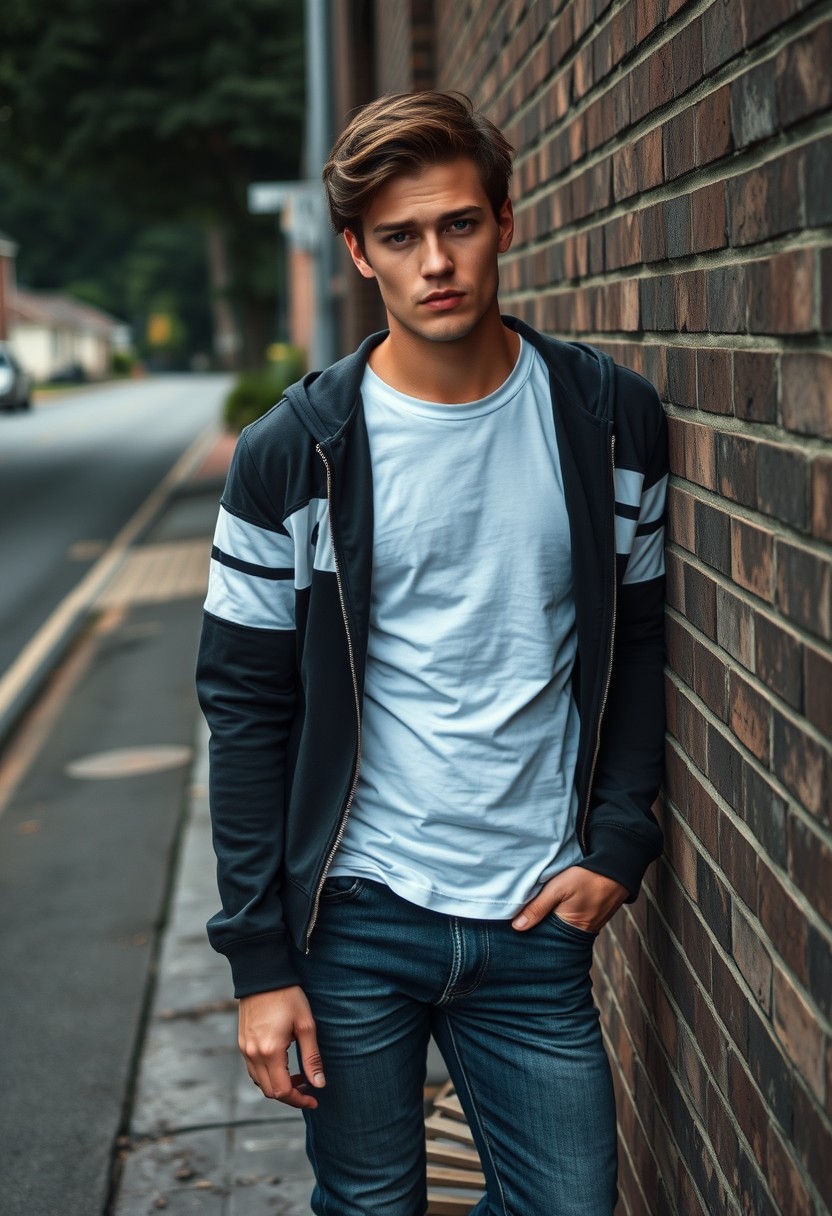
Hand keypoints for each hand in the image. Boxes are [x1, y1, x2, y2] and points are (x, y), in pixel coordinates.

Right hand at [238, 985, 324, 1108]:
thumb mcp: (306, 1025)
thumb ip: (312, 1057)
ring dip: (278, 1086)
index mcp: (270, 1052)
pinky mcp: (242, 1043)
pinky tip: (283, 1065)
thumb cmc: (288, 997)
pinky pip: (253, 1070)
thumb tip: (319, 1084)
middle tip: (309, 1088)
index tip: (314, 1099)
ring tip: (299, 1076)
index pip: (282, 1091)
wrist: (263, 975)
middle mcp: (253, 1054)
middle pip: (269, 1091)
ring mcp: (245, 1049)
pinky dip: (268, 1075)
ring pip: (260, 1082)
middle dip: (290, 1095)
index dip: (299, 1100)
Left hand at [512, 866, 628, 934]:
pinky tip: (554, 910)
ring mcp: (589, 927)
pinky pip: (572, 924)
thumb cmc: (587, 877)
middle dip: (539, 931)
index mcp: (570, 930)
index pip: (544, 940)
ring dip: (551, 923)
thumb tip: (517, 927)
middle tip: (523, 920)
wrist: (616, 869)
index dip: (531, 933)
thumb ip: (537, 908)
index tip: (514, 928)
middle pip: (553, 937)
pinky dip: (562, 918)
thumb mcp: (558, 889)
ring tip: (536, 914)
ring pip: (562, 930)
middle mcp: (581, 935)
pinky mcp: (593, 919)